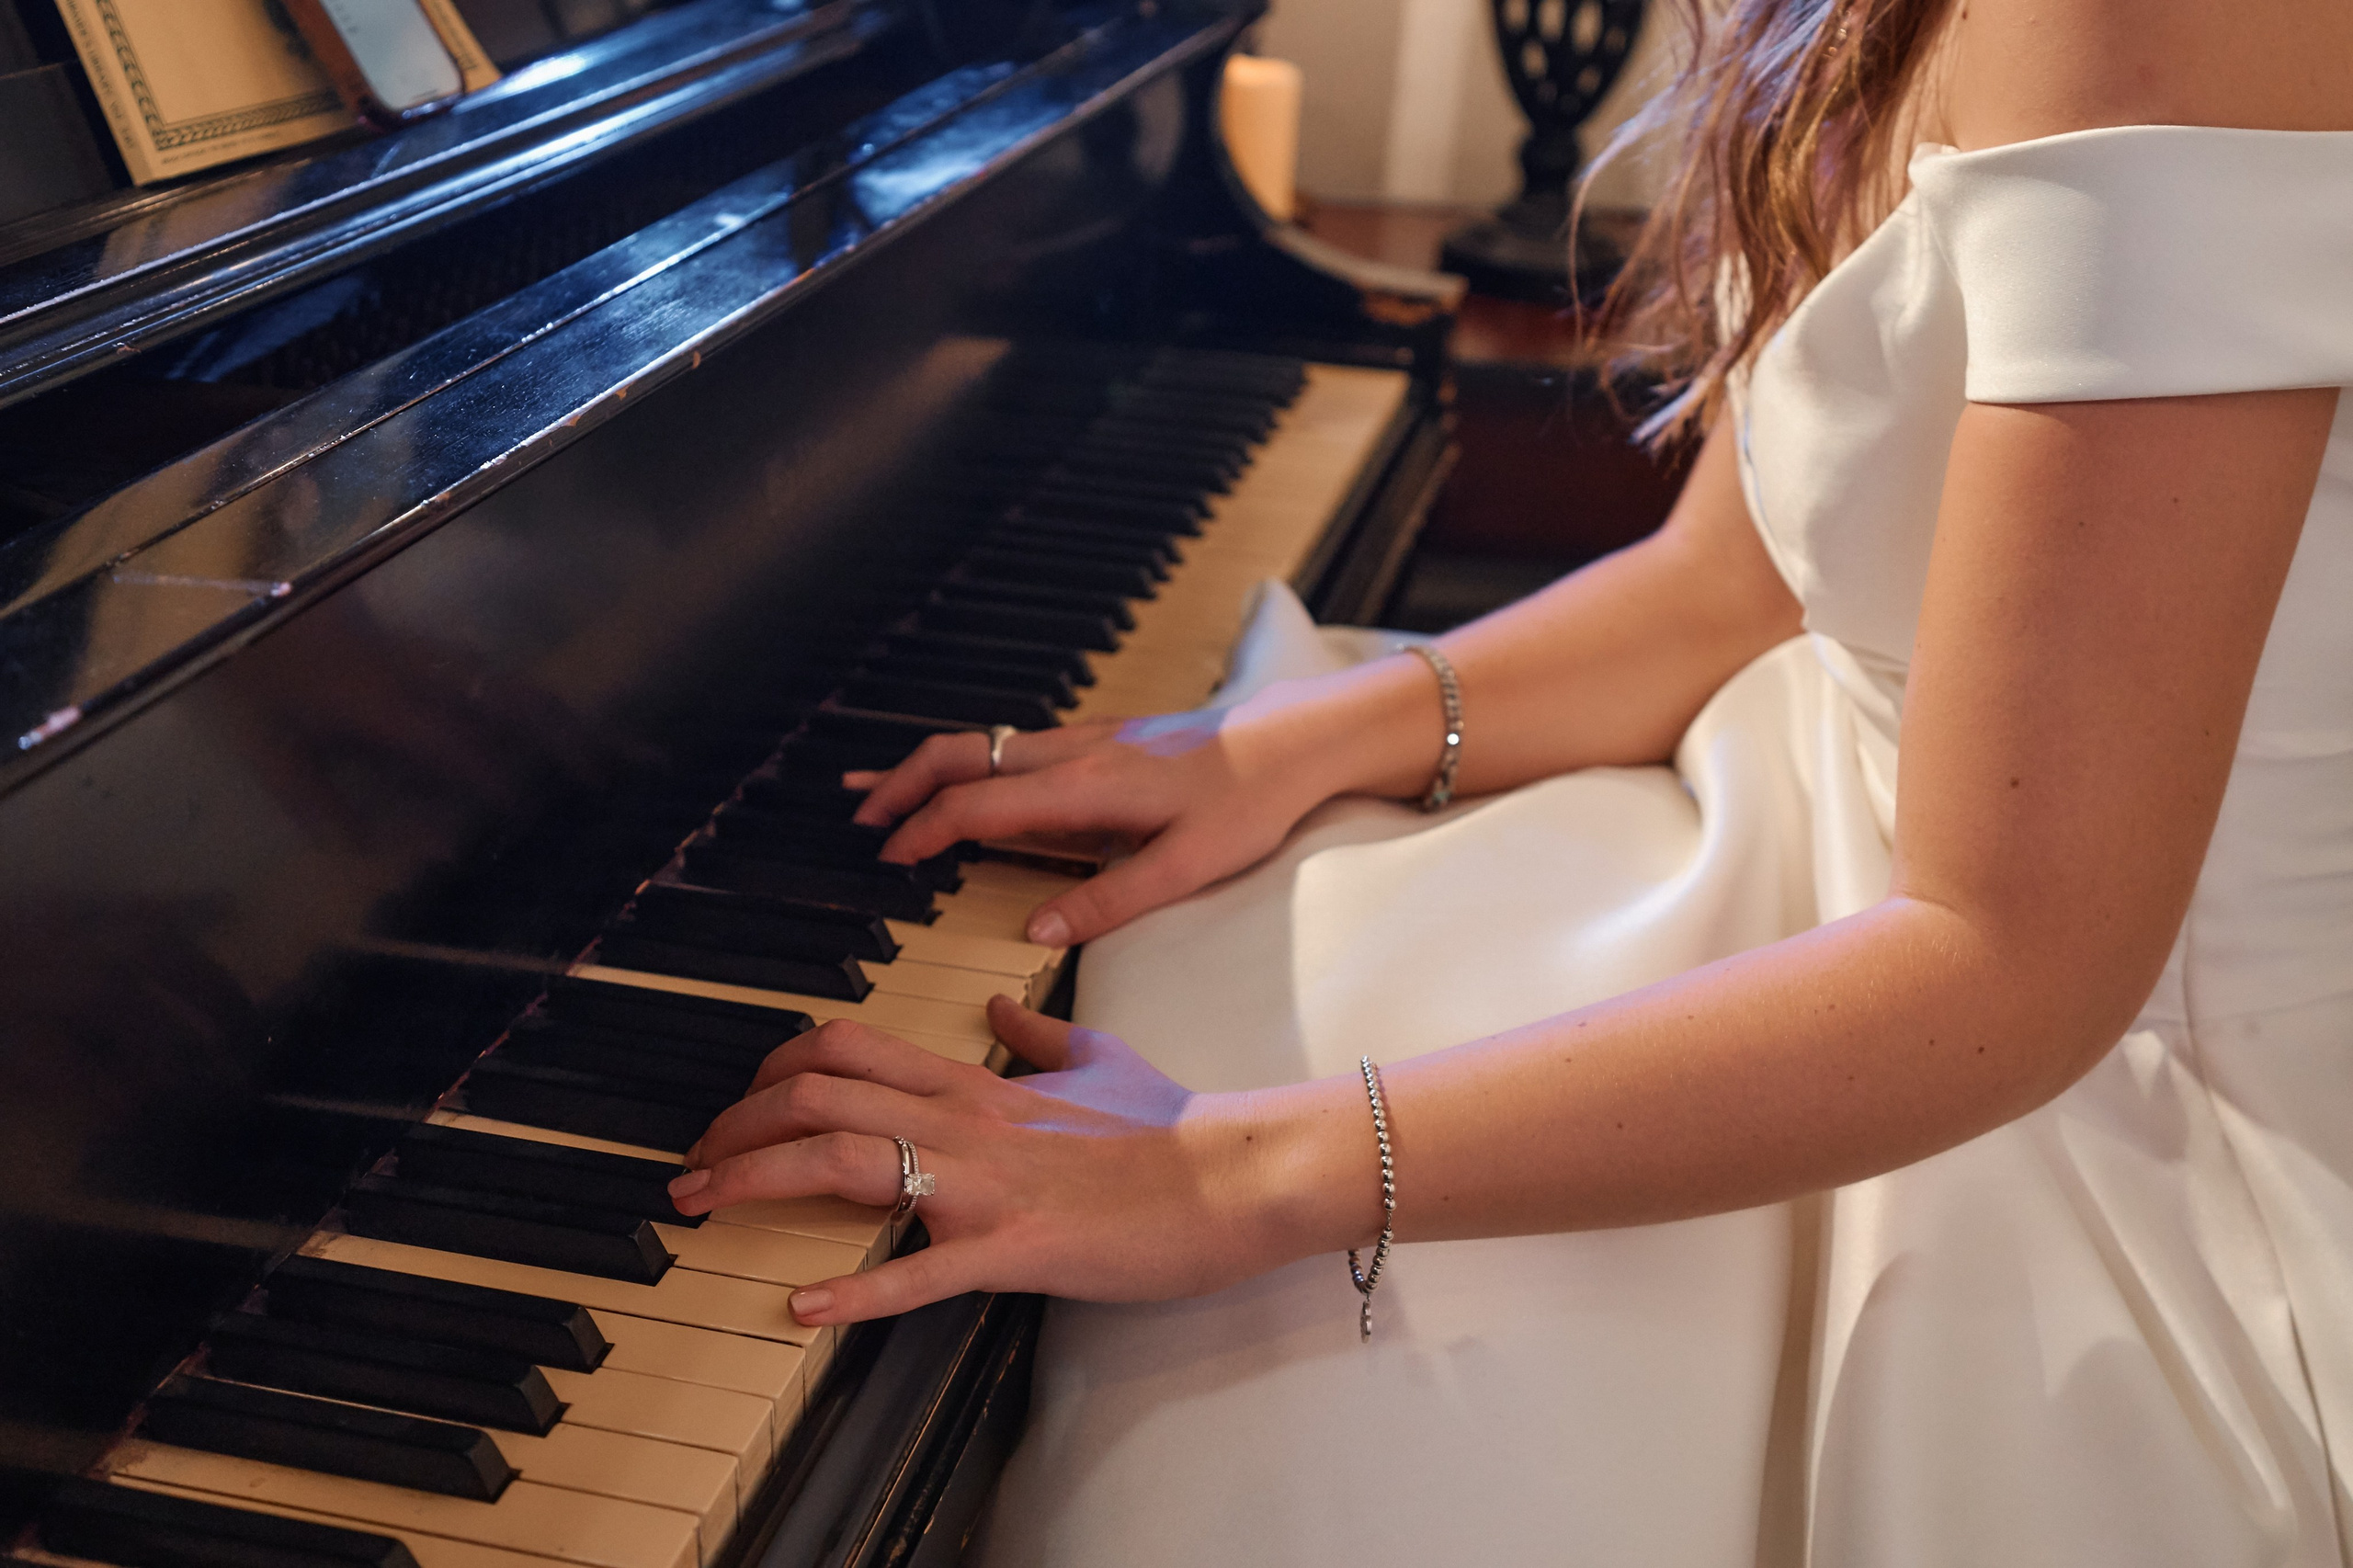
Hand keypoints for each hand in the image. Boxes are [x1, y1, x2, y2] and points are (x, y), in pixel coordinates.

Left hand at [666, 998, 1284, 1324]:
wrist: (1231, 1173)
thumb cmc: (1172, 1123)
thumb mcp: (1100, 1057)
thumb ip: (1038, 1034)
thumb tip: (1000, 1008)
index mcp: (978, 1080)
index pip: (848, 1047)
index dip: (773, 1069)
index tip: (741, 1104)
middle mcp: (965, 1118)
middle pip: (819, 1094)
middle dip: (735, 1125)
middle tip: (693, 1165)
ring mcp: (984, 1182)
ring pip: (845, 1157)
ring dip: (755, 1179)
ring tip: (700, 1207)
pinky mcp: (1014, 1247)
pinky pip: (922, 1270)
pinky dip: (856, 1291)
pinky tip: (803, 1308)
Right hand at [845, 677, 1410, 944]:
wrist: (1297, 738)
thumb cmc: (1250, 801)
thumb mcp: (1187, 865)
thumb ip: (1110, 902)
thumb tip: (1037, 935)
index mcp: (1084, 787)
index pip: (977, 805)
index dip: (923, 831)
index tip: (886, 859)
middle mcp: (1074, 752)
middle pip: (962, 756)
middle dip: (901, 785)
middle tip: (858, 820)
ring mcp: (1087, 738)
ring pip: (985, 744)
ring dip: (929, 767)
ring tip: (880, 791)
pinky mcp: (1104, 737)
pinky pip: (1016, 744)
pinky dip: (973, 761)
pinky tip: (964, 779)